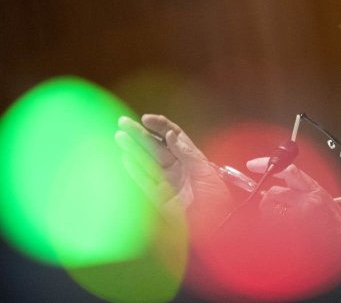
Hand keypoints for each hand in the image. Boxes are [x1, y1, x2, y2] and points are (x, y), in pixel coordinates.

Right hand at [116, 114, 233, 236]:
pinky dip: (134, 170)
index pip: (174, 136)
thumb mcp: (205, 171)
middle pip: (156, 146)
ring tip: (119, 136)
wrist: (218, 224)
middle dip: (140, 134)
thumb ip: (186, 153)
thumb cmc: (217, 197)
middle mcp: (178, 168)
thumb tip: (170, 134)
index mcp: (192, 158)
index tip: (147, 119)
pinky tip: (124, 158)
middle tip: (123, 122)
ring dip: (133, 149)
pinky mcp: (160, 199)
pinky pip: (144, 182)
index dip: (160, 126)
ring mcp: (168, 182)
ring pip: (147, 162)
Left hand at [246, 158, 340, 270]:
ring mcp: (300, 217)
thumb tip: (273, 191)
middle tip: (277, 210)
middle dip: (269, 201)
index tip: (253, 165)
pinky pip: (272, 227)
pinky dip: (273, 231)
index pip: (288, 170)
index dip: (268, 165)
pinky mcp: (293, 232)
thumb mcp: (322, 201)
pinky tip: (287, 236)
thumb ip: (300, 192)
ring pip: (269, 211)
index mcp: (315, 190)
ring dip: (271, 218)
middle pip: (273, 192)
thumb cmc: (336, 227)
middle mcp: (308, 201)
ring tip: (287, 226)